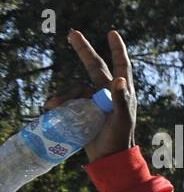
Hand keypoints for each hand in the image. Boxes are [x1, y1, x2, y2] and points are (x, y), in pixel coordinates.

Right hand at [43, 30, 136, 162]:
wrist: (109, 158)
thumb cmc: (119, 139)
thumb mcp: (121, 120)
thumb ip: (121, 100)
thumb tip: (120, 78)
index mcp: (123, 93)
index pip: (122, 66)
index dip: (117, 49)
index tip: (112, 33)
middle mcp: (109, 92)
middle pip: (94, 66)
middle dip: (83, 50)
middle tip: (72, 33)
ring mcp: (95, 100)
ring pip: (77, 86)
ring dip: (65, 93)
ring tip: (54, 105)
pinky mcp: (84, 109)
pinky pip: (70, 99)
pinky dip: (61, 100)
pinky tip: (52, 107)